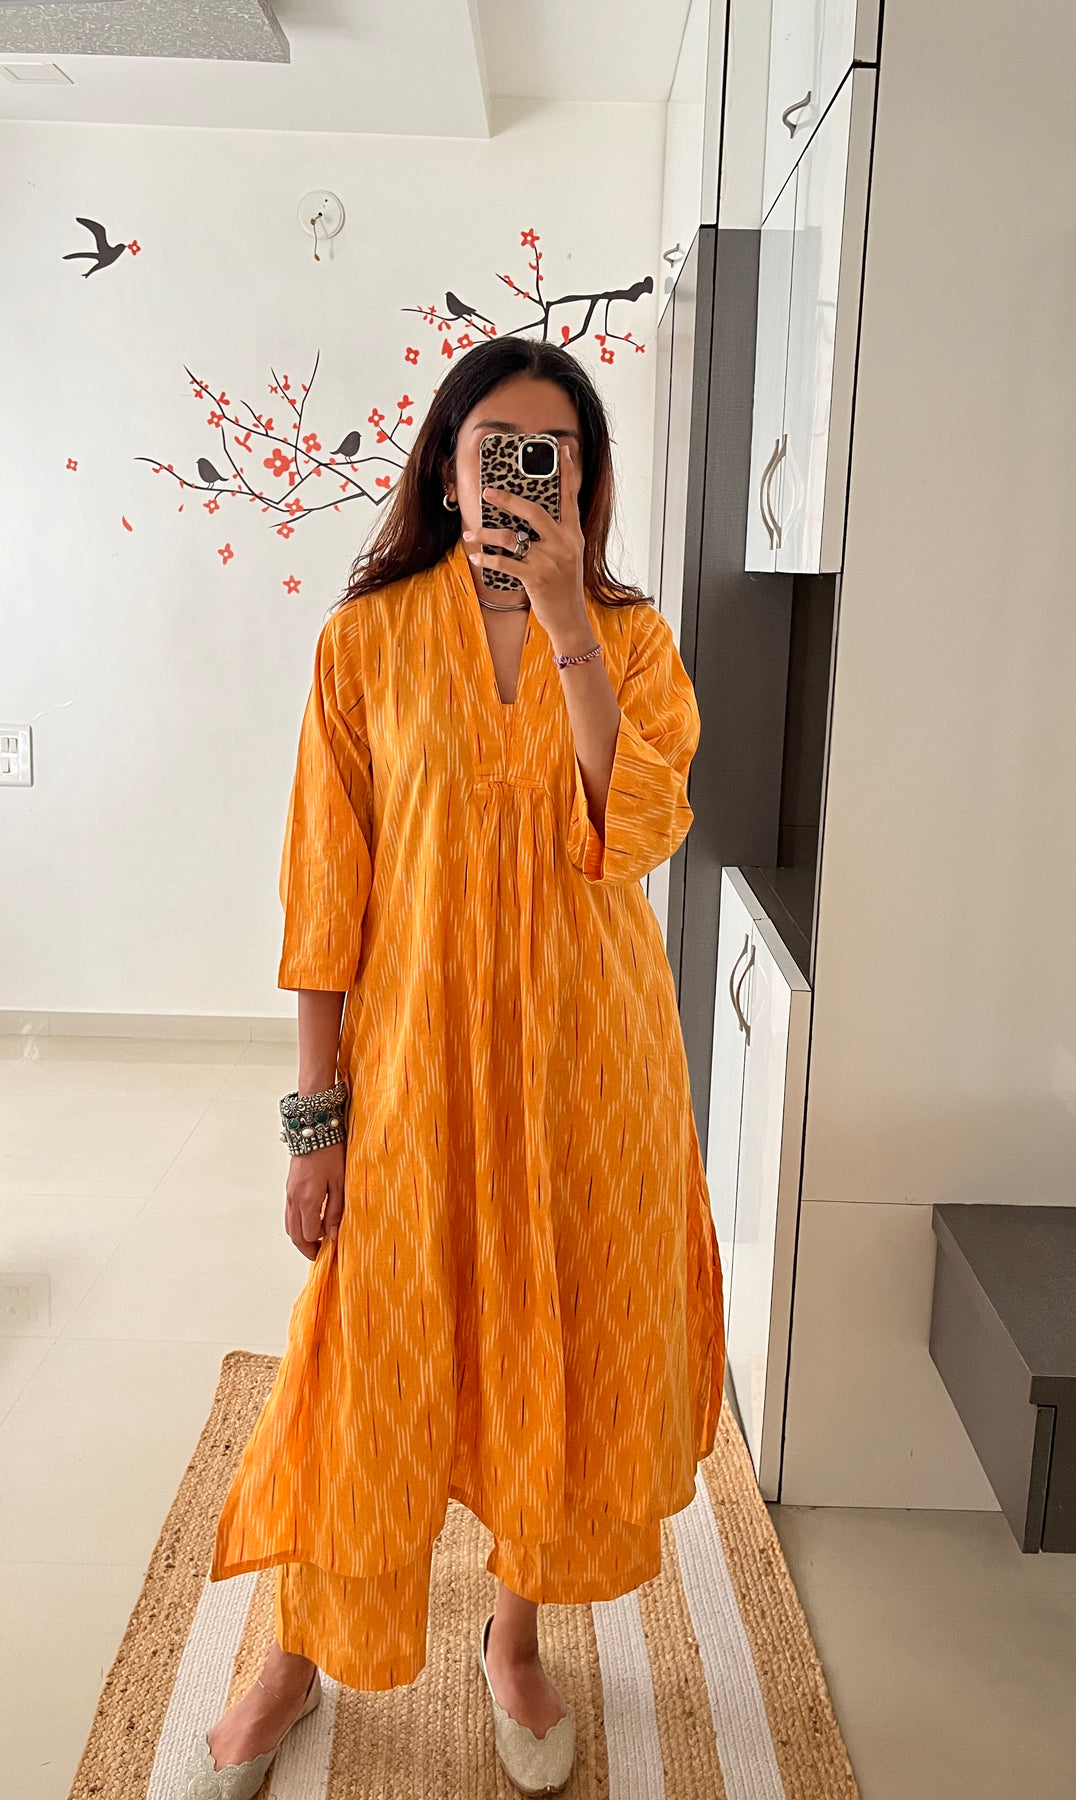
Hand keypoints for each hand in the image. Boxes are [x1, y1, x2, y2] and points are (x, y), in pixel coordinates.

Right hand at [285, 1141, 345, 1258]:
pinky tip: (310, 1222)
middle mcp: (294, 1199)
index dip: (320, 1244)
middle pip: (294, 1234)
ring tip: (316, 1241)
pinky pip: (289, 1213)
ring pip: (289, 1225)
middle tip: (319, 1255)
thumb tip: (333, 1236)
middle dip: (306, 1248)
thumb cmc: (331, 1153)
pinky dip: (297, 1224)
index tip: (332, 1248)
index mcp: (307, 1200)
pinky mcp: (289, 1187)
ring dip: (300, 1237)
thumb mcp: (340, 1182)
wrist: (313, 1129)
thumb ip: (336, 1211)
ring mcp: (289, 1193)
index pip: (309, 1234)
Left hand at [464, 440, 593, 648]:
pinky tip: (476, 557)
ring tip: (472, 533)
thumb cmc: (564, 586)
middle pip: (534, 511)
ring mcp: (550, 561)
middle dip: (508, 499)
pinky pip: (505, 563)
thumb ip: (556, 535)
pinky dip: (486, 559)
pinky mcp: (536, 578)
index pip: (571, 497)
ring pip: (513, 538)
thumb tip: (529, 516)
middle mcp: (564, 544)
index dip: (567, 473)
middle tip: (488, 491)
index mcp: (572, 535)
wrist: (570, 619)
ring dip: (487, 534)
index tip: (561, 450)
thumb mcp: (568, 556)